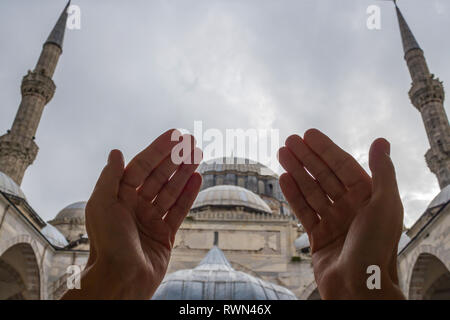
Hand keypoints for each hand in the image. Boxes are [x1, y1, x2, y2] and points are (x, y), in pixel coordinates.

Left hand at [62, 129, 202, 299]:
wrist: (121, 279)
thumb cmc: (108, 243)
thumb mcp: (101, 205)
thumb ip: (110, 177)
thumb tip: (116, 152)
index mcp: (119, 196)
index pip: (142, 166)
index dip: (158, 149)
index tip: (174, 135)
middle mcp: (135, 206)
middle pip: (159, 176)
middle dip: (175, 158)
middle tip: (191, 141)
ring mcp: (151, 220)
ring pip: (171, 190)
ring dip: (184, 172)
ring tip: (198, 155)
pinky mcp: (165, 234)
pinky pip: (179, 210)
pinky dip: (188, 194)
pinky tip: (197, 179)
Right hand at [278, 129, 404, 299]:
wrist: (359, 287)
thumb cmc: (376, 246)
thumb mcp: (385, 204)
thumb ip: (383, 171)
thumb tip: (381, 141)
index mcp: (369, 197)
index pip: (343, 166)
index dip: (326, 149)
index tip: (309, 134)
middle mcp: (351, 207)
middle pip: (324, 176)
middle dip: (307, 158)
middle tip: (289, 141)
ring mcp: (333, 221)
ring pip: (312, 190)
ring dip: (297, 172)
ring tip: (282, 154)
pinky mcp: (318, 236)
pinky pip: (304, 210)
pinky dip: (293, 194)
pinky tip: (283, 178)